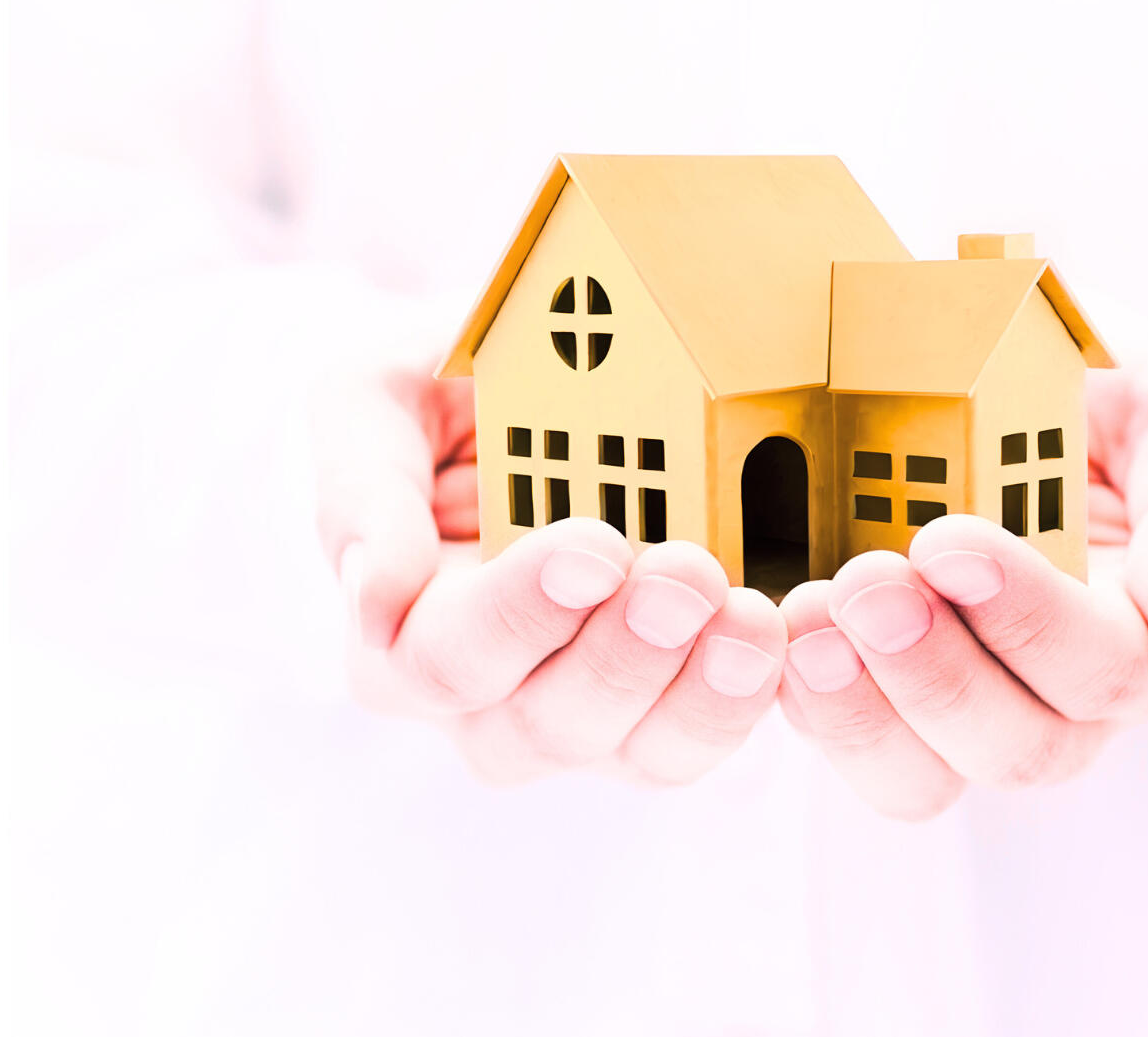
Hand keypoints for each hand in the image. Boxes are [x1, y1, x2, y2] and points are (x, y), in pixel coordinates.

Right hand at [313, 352, 786, 785]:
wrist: (527, 396)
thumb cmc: (435, 399)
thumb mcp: (370, 399)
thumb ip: (363, 486)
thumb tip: (375, 588)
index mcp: (399, 631)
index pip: (442, 659)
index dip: (519, 612)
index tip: (594, 545)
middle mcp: (485, 699)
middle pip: (542, 725)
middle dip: (622, 652)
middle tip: (688, 574)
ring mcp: (581, 712)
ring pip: (633, 750)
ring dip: (699, 693)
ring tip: (752, 621)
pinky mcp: (664, 701)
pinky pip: (703, 734)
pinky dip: (748, 694)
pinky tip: (784, 637)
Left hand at [776, 357, 1147, 818]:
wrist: (998, 348)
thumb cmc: (1106, 386)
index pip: (1118, 670)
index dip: (1034, 620)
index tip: (947, 539)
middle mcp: (1066, 695)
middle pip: (1023, 747)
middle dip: (937, 670)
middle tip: (865, 580)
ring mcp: (967, 699)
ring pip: (929, 779)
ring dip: (864, 708)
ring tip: (808, 620)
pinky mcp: (880, 690)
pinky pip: (853, 746)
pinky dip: (810, 704)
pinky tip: (779, 636)